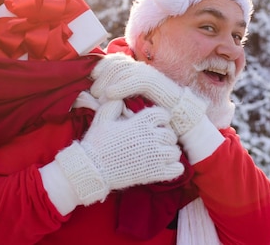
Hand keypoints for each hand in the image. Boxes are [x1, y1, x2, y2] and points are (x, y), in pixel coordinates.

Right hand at [54, 99, 183, 204]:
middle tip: (155, 142)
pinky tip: (164, 167)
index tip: (154, 124)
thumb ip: (114, 104)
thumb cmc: (97, 142)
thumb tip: (121, 97)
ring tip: (159, 155)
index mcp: (141, 122)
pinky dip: (173, 168)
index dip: (161, 118)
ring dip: (169, 152)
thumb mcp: (103, 117)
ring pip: (175, 151)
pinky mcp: (154, 173)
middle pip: (171, 134)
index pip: (164, 114)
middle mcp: (151, 137)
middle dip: (164, 137)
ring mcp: (154, 156)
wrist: (92, 169)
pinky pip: (177, 169)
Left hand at [90, 53, 207, 135]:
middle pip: (117, 63)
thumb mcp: (129, 105)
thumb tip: (92, 95)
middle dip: (103, 75)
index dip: (102, 66)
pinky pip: (136, 80)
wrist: (179, 121)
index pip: (116, 60)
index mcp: (136, 71)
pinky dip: (121, 86)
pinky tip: (110, 94)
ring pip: (124, 70)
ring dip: (109, 81)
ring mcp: (150, 75)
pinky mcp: (157, 83)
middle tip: (93, 92)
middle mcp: (142, 69)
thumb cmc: (152, 116)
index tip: (90, 79)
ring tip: (100, 95)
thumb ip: (114, 98)